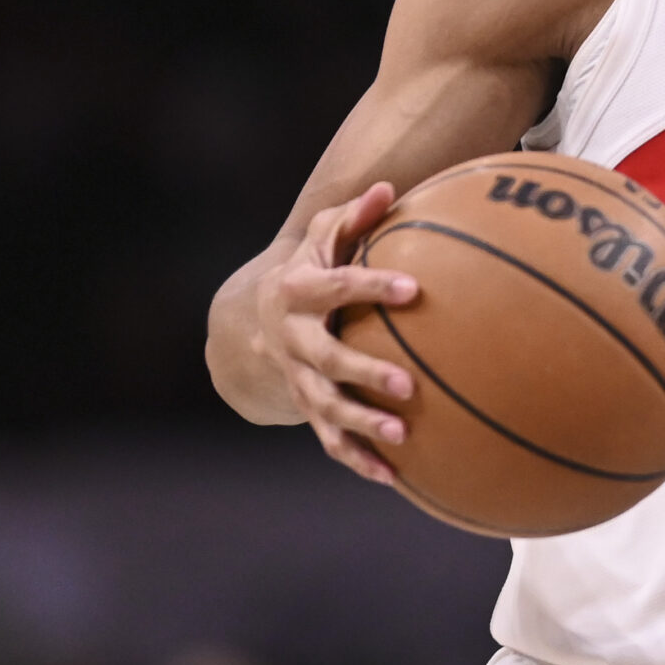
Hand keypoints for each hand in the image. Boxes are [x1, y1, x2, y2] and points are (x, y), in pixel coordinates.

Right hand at [250, 184, 418, 484]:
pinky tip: (394, 476)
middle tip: (409, 385)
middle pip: (327, 360)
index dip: (371, 286)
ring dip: (362, 424)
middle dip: (365, 373)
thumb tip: (388, 187)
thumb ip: (351, 218)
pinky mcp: (307, 408)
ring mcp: (298, 379)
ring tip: (400, 436)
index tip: (414, 288)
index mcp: (296, 294)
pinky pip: (331, 439)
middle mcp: (292, 341)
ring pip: (326, 407)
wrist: (250, 322)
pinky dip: (358, 459)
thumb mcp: (320, 239)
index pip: (336, 287)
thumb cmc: (307, 271)